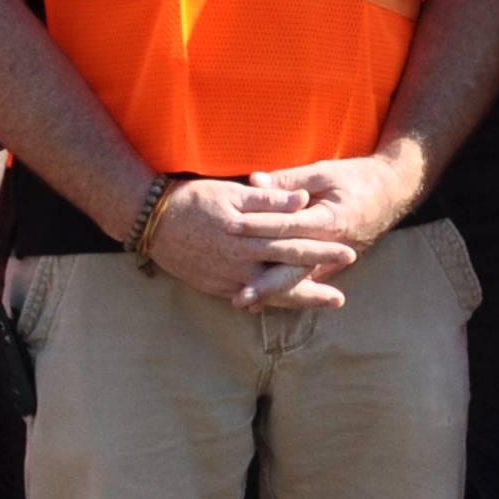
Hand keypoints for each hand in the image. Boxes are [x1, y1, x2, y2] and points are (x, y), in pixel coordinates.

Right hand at [142, 176, 359, 311]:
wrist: (151, 222)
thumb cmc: (193, 200)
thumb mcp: (231, 193)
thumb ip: (269, 200)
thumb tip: (302, 200)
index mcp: (249, 238)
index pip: (293, 245)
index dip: (321, 250)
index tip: (347, 252)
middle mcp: (240, 265)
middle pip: (285, 279)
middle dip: (314, 289)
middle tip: (340, 299)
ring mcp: (227, 280)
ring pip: (268, 294)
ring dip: (296, 301)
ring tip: (320, 304)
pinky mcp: (214, 286)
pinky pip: (246, 298)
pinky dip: (265, 301)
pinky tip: (279, 304)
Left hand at [231, 154, 416, 306]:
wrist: (392, 191)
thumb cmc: (356, 178)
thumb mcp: (324, 172)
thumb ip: (289, 180)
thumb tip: (255, 181)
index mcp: (329, 219)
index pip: (287, 225)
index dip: (258, 226)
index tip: (230, 227)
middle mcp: (332, 245)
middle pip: (293, 268)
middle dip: (265, 283)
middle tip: (238, 295)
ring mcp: (335, 259)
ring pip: (300, 280)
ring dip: (274, 293)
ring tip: (246, 304)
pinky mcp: (334, 264)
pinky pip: (307, 280)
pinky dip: (287, 292)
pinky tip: (266, 302)